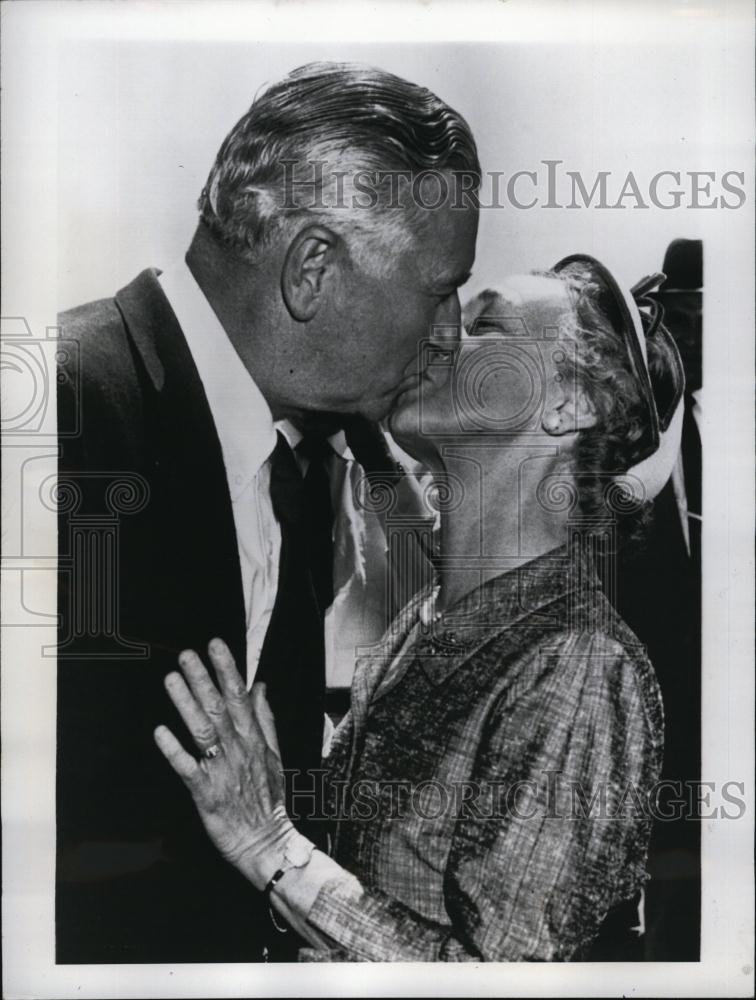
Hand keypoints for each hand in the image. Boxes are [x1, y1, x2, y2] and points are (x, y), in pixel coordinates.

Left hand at [154, 638, 293, 890]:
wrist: (266, 842)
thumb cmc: (269, 798)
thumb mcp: (274, 753)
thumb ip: (265, 717)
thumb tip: (260, 685)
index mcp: (254, 738)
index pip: (240, 696)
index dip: (227, 669)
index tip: (216, 645)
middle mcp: (238, 749)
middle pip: (218, 708)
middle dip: (202, 679)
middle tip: (186, 655)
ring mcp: (221, 770)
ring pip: (202, 731)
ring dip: (185, 704)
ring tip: (171, 679)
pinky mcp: (205, 793)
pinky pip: (187, 768)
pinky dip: (174, 750)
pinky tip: (160, 731)